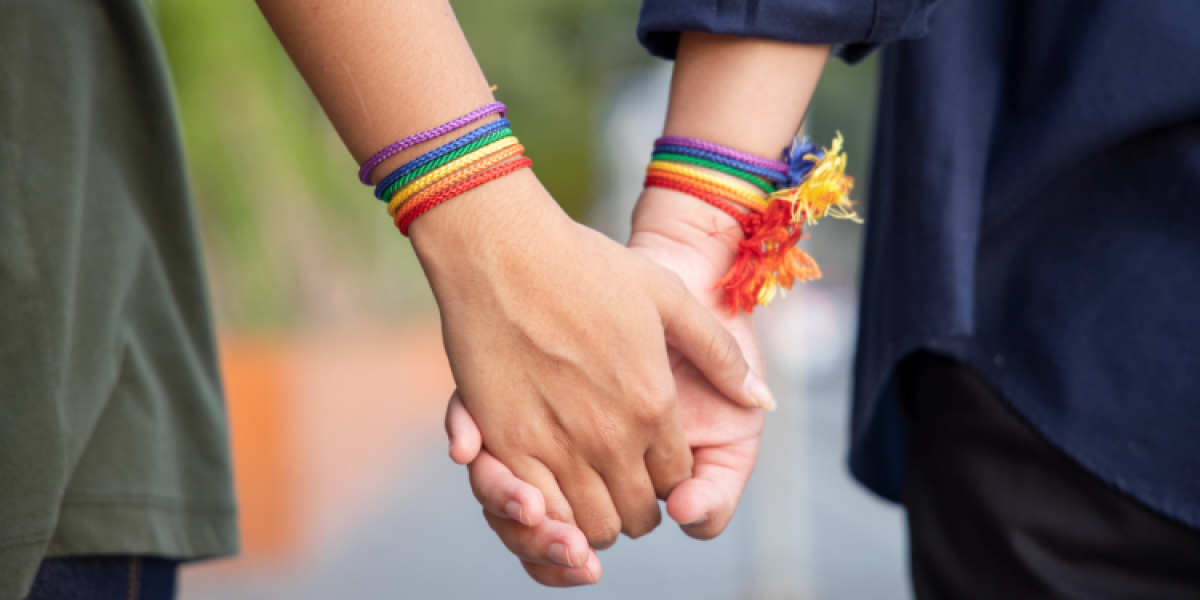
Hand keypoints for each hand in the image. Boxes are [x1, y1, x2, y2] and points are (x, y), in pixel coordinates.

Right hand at [445, 185, 770, 585]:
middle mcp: (610, 437)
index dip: (669, 480)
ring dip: (593, 519)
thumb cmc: (586, 265)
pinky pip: (538, 513)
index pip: (676, 481)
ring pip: (589, 526)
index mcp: (654, 405)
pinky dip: (549, 516)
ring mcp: (555, 445)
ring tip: (587, 489)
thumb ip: (720, 353)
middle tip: (621, 482)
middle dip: (635, 507)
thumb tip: (762, 399)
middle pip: (635, 516)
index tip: (653, 464)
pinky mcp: (505, 444)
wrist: (504, 250)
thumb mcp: (669, 296)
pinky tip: (548, 491)